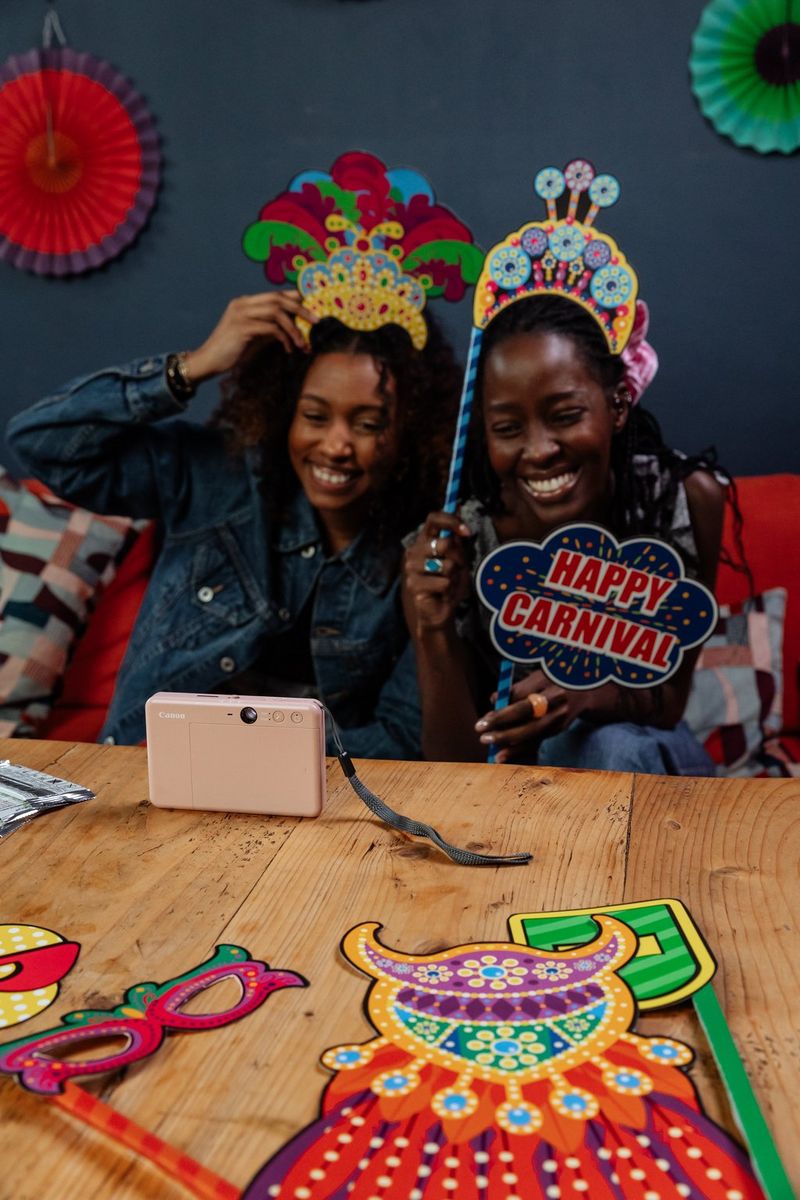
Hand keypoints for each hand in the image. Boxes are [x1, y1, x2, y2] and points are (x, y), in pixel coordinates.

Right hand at [183, 291, 317, 381]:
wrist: (208, 361)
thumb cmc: (232, 351)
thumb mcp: (254, 336)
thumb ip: (270, 327)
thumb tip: (292, 327)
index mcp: (245, 302)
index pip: (275, 294)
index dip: (295, 299)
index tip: (311, 309)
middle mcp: (242, 304)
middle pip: (278, 299)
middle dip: (301, 310)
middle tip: (316, 321)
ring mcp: (241, 314)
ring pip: (277, 312)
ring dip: (294, 328)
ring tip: (302, 343)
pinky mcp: (242, 328)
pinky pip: (271, 328)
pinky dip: (283, 338)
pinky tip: (288, 349)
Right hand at [402, 511, 472, 635]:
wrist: (439, 610)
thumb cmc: (448, 582)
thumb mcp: (457, 557)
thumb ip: (456, 536)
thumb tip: (459, 504)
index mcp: (424, 540)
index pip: (433, 519)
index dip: (451, 521)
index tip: (467, 531)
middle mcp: (414, 551)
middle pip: (446, 544)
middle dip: (459, 559)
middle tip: (456, 571)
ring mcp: (411, 568)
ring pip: (447, 565)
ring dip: (455, 577)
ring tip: (448, 584)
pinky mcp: (413, 585)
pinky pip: (444, 582)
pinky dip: (450, 590)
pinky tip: (442, 594)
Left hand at [475, 669, 591, 763]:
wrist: (586, 691)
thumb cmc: (551, 681)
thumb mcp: (536, 677)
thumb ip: (516, 688)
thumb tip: (493, 700)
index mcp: (547, 679)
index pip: (520, 696)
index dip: (501, 710)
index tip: (484, 719)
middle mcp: (556, 697)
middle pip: (526, 714)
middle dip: (502, 725)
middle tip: (482, 733)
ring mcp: (560, 714)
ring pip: (532, 731)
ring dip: (509, 740)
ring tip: (489, 744)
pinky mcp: (560, 727)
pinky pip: (537, 740)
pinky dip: (519, 749)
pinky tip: (503, 756)